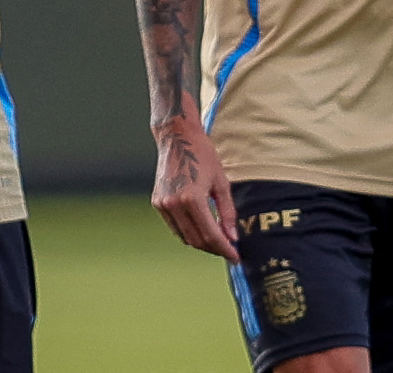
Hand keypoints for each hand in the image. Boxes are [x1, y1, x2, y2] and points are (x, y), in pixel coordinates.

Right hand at [151, 115, 237, 261]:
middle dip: (214, 248)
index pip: (211, 235)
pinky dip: (188, 232)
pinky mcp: (157, 202)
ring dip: (201, 242)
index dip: (225, 249)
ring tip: (217, 239)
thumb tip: (232, 237)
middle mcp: (174, 204)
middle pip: (197, 240)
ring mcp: (163, 204)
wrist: (177, 136)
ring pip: (184, 237)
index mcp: (192, 199)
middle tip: (229, 249)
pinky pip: (175, 226)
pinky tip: (201, 227)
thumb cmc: (202, 154)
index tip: (235, 257)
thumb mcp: (221, 182)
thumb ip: (227, 212)